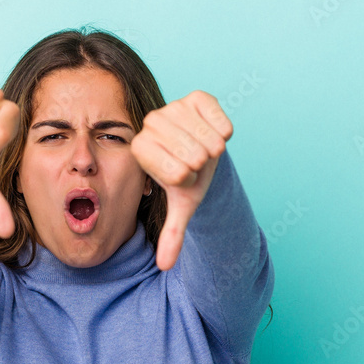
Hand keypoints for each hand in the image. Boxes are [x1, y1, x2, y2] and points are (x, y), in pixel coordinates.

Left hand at [130, 91, 232, 270]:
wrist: (202, 153)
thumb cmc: (187, 179)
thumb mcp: (181, 206)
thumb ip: (172, 235)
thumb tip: (165, 266)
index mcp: (140, 148)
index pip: (176, 172)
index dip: (187, 179)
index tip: (182, 174)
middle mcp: (151, 122)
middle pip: (193, 156)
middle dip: (202, 165)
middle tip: (196, 162)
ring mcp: (173, 106)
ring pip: (208, 140)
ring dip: (214, 150)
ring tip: (204, 148)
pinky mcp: (196, 97)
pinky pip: (220, 122)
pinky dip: (223, 132)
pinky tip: (214, 132)